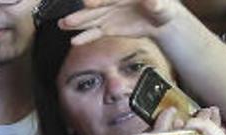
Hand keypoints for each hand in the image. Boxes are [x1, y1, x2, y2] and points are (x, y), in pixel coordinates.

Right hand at [59, 0, 181, 45]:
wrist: (160, 20)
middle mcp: (112, 4)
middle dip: (82, 13)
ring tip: (62, 25)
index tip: (87, 3)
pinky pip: (94, 33)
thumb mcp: (163, 5)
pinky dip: (85, 37)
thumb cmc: (162, 7)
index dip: (98, 0)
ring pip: (90, 20)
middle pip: (94, 9)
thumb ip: (156, 3)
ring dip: (77, 23)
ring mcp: (108, 16)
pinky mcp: (108, 28)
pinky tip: (74, 41)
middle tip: (69, 18)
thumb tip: (153, 2)